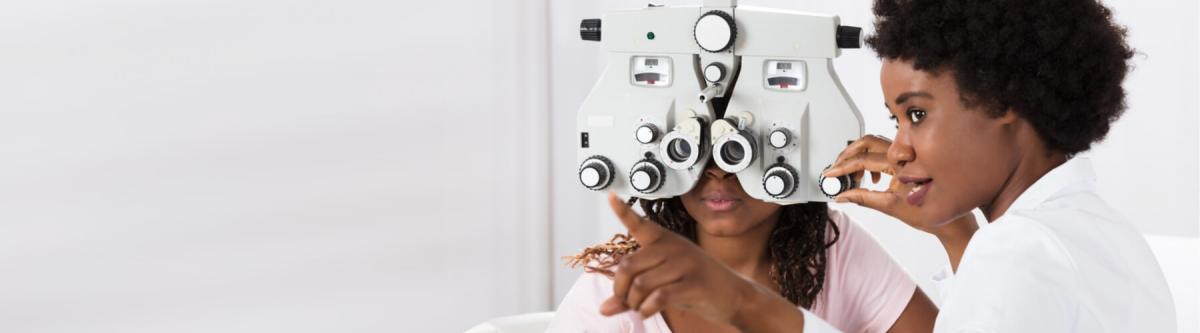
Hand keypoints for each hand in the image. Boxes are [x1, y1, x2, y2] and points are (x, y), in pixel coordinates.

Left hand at [598, 192, 753, 322]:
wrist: (735, 295)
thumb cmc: (696, 285)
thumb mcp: (664, 283)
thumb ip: (632, 292)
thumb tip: (604, 308)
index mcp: (665, 240)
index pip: (640, 223)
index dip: (623, 210)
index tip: (611, 196)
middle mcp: (673, 247)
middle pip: (628, 266)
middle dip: (620, 290)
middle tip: (626, 301)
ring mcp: (685, 264)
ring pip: (640, 284)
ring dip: (634, 303)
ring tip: (640, 309)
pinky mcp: (693, 284)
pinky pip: (658, 297)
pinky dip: (646, 309)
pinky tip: (647, 312)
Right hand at [824, 135, 976, 253]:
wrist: (951, 220)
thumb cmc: (929, 213)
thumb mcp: (890, 207)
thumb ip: (863, 198)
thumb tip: (843, 195)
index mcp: (899, 166)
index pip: (863, 160)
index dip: (842, 168)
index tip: (830, 174)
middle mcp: (903, 156)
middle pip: (866, 143)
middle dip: (847, 154)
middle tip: (836, 169)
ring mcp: (906, 156)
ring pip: (874, 145)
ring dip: (858, 157)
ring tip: (851, 175)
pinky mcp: (908, 161)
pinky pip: (883, 152)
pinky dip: (870, 161)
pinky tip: (870, 177)